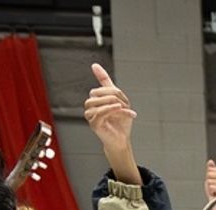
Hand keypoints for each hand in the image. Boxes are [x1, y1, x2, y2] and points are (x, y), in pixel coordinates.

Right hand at [84, 63, 139, 182]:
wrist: (122, 139)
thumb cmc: (120, 121)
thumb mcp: (119, 99)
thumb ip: (107, 84)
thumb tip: (94, 65)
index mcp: (96, 101)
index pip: (99, 88)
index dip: (110, 89)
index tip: (120, 97)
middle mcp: (91, 107)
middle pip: (96, 93)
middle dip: (112, 96)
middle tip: (125, 104)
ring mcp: (90, 116)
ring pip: (95, 102)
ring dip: (112, 103)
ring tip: (123, 109)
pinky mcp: (93, 124)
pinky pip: (98, 113)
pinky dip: (109, 109)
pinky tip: (119, 110)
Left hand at [205, 159, 215, 200]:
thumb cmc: (214, 191)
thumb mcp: (211, 178)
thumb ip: (211, 169)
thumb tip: (210, 161)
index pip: (209, 170)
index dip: (208, 177)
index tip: (213, 183)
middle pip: (209, 174)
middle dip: (208, 182)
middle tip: (213, 188)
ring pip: (209, 181)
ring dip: (210, 189)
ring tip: (215, 192)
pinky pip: (211, 187)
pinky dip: (211, 192)